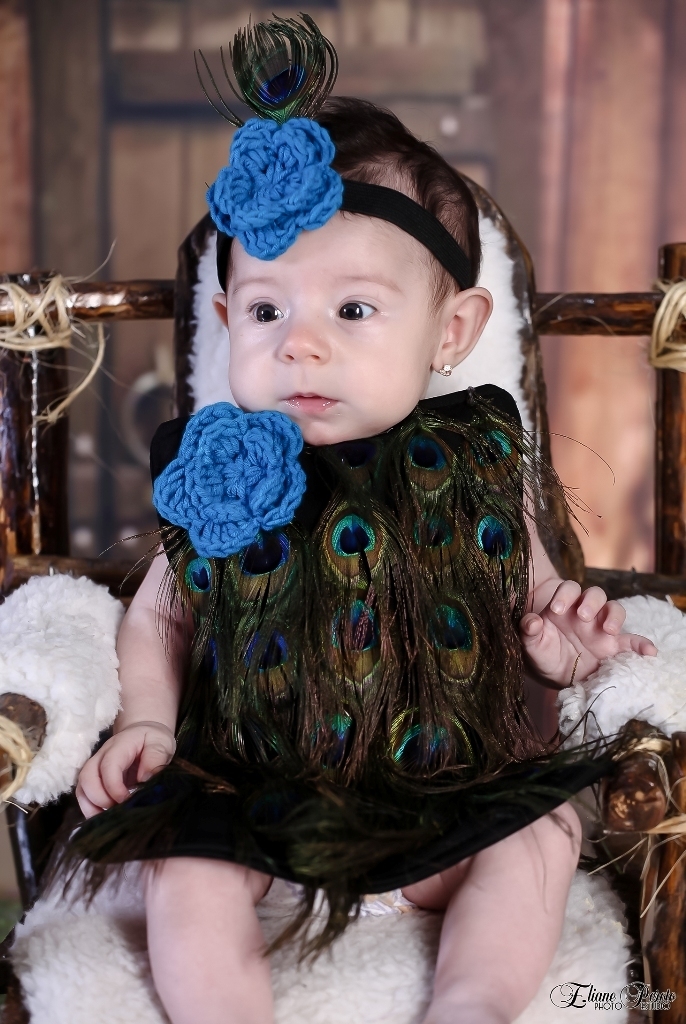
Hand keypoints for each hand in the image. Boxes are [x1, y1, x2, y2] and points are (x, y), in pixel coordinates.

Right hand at [76, 721, 175, 818]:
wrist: (142, 733)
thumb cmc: (152, 739)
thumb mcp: (161, 742)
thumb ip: (155, 758)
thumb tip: (145, 779)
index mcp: (119, 745)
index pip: (108, 766)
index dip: (114, 786)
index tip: (127, 800)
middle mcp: (101, 755)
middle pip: (88, 777)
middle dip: (100, 799)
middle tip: (120, 810)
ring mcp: (95, 767)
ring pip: (82, 788)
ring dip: (92, 807)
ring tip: (110, 819)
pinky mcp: (94, 778)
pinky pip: (83, 795)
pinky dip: (90, 809)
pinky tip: (104, 817)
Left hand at [519, 581, 656, 686]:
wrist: (552, 672)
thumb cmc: (542, 651)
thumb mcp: (531, 643)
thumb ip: (529, 631)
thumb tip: (531, 622)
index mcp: (564, 607)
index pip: (569, 589)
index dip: (564, 595)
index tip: (555, 609)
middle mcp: (585, 612)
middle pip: (595, 595)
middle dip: (591, 602)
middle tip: (583, 616)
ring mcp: (601, 628)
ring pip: (614, 610)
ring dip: (614, 616)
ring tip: (609, 630)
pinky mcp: (613, 647)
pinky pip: (632, 642)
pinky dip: (642, 645)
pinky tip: (649, 652)